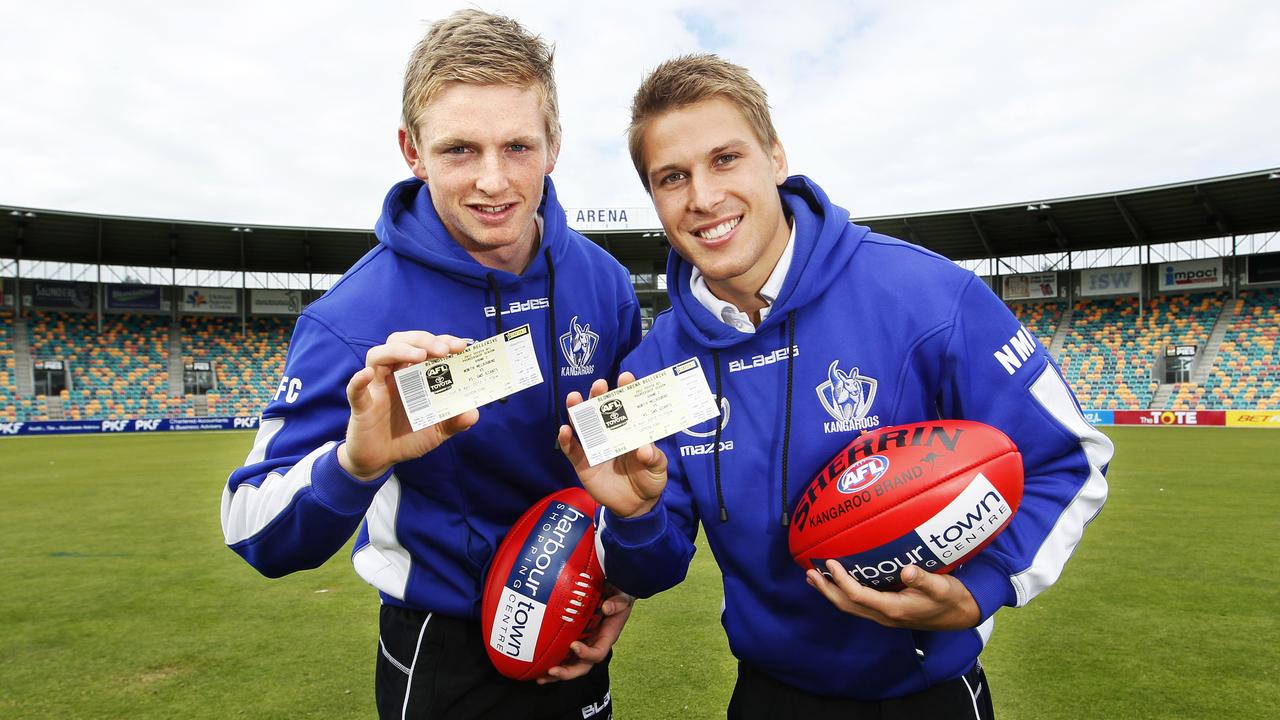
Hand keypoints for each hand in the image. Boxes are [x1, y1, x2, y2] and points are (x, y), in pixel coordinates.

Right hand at [337, 331, 478, 480]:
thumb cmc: (408, 437)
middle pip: (401, 342)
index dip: (442, 341)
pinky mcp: (361, 405)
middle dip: (423, 340)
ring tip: (419, 356)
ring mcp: (376, 387)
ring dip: (399, 351)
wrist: (381, 460)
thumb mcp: (437, 430)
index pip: (425, 347)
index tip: (461, 346)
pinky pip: (355, 389)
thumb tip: (473, 413)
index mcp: (413, 375)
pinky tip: (367, 375)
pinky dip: (359, 380)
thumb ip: (455, 421)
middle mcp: (394, 375)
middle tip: (443, 350)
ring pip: (378, 356)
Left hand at [538, 586, 634, 683]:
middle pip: (582, 666)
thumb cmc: (619, 595)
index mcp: (607, 637)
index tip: (574, 645)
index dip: (586, 654)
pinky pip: (564, 654)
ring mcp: (584, 643)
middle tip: (551, 671)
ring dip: (557, 673)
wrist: (615, 591)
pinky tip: (538, 665)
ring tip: (540, 678)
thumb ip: (618, 602)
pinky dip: (552, 661)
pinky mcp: (575, 638)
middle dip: (567, 672)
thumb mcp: (623, 597)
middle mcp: (594, 644)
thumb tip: (606, 607)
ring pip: (571, 665)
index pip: (598, 653)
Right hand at [557, 373, 667, 517]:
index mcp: (630, 430)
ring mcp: (595, 447)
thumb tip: (645, 449)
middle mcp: (611, 434)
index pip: (628, 406)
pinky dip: (566, 440)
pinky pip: (572, 450)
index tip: (625, 377)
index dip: (625, 391)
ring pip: (583, 425)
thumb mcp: (658, 469)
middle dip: (599, 396)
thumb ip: (654, 458)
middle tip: (599, 385)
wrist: (636, 506)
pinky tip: (565, 430)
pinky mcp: (583, 463)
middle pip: (602, 411)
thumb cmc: (649, 479)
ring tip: (574, 398)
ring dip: (577, 411)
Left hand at [806, 561, 980, 630]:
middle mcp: (884, 615)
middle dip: (826, 589)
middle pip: (846, 604)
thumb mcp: (942, 587)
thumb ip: (923, 579)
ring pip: (849, 606)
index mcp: (894, 609)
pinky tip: (837, 582)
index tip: (829, 563)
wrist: (960, 615)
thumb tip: (906, 570)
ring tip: (813, 577)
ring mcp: (883, 615)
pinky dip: (842, 593)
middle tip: (809, 572)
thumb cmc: (951, 599)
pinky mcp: (886, 611)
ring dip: (830, 592)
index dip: (841, 580)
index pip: (859, 596)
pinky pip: (857, 603)